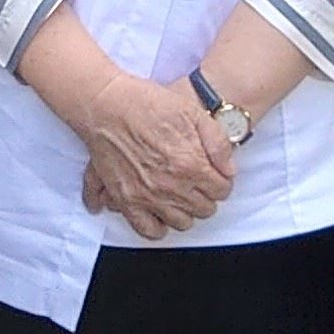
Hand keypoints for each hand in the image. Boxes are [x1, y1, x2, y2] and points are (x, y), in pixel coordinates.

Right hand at [73, 70, 233, 239]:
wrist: (105, 105)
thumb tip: (228, 170)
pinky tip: (161, 212)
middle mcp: (171, 186)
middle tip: (198, 182)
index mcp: (190, 165)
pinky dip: (158, 227)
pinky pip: (149, 230)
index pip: (222, 190)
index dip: (221, 180)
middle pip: (204, 209)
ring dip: (185, 210)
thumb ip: (218, 143)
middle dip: (206, 195)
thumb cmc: (145, 104)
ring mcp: (148, 197)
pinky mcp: (126, 201)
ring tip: (180, 194)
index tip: (214, 174)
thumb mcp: (193, 112)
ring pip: (182, 222)